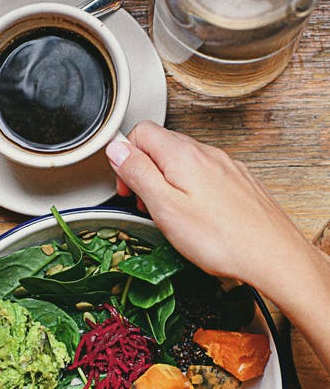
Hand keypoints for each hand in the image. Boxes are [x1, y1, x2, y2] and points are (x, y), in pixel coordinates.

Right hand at [106, 121, 329, 369]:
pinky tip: (196, 216)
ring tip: (169, 214)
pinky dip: (191, 190)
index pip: (140, 132)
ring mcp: (225, 166)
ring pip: (184, 161)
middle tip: (145, 204)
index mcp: (182, 156)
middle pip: (162, 145)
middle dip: (146, 171)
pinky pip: (205, 175)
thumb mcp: (165, 208)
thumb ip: (138, 174)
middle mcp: (206, 154)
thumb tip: (117, 149)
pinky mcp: (238, 182)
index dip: (125, 158)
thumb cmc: (222, 239)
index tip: (127, 187)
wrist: (272, 255)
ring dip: (168, 182)